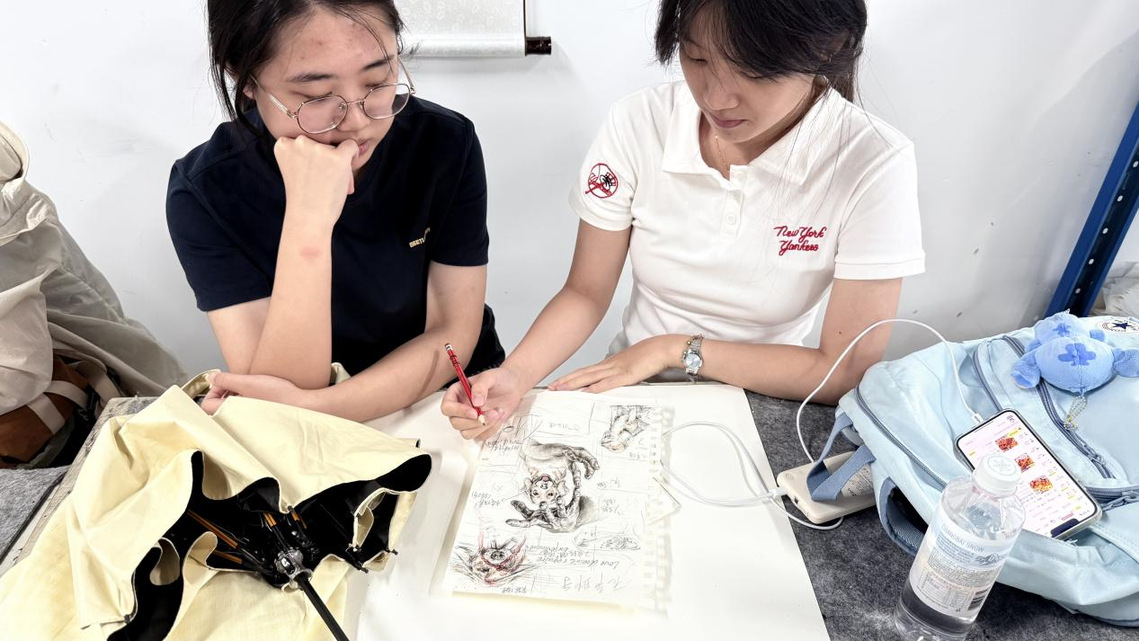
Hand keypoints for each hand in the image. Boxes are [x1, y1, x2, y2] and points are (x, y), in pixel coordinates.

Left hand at [200, 371, 319, 413]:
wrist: (302, 406)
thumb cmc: (279, 397)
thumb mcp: (249, 382)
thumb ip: (227, 380)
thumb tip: (212, 378)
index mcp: (231, 413)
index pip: (207, 404)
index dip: (214, 389)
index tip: (224, 382)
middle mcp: (237, 422)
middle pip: (218, 407)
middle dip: (226, 392)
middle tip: (238, 385)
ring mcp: (247, 423)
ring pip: (232, 409)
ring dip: (237, 397)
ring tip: (251, 389)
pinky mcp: (257, 422)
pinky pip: (244, 413)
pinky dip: (247, 403)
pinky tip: (260, 395)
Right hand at [274, 135, 359, 228]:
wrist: (309, 217)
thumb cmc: (304, 196)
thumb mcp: (295, 167)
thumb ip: (304, 151)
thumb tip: (338, 140)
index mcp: (283, 144)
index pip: (303, 140)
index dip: (310, 156)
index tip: (308, 172)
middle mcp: (299, 142)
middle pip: (320, 142)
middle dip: (324, 157)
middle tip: (321, 179)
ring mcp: (319, 148)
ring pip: (335, 146)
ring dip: (336, 161)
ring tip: (329, 182)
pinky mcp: (338, 157)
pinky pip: (351, 146)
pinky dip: (353, 155)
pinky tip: (345, 170)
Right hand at [440, 366, 528, 440]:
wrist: (513, 386)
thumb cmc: (499, 379)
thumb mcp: (489, 377)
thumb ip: (480, 387)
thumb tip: (476, 402)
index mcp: (456, 394)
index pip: (447, 407)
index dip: (458, 411)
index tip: (474, 412)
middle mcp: (460, 408)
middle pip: (456, 423)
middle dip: (474, 421)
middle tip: (492, 413)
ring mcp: (469, 420)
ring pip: (467, 433)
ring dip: (484, 426)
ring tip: (497, 412)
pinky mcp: (480, 428)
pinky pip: (481, 436)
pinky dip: (491, 429)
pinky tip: (499, 416)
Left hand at [548, 335, 680, 393]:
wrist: (663, 348)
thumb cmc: (649, 356)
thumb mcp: (630, 366)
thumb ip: (620, 373)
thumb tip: (612, 381)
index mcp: (610, 363)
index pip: (585, 371)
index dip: (571, 377)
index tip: (558, 382)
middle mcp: (609, 365)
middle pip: (582, 374)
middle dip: (565, 381)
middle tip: (550, 387)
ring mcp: (616, 369)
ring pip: (590, 377)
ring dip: (573, 384)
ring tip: (559, 389)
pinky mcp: (627, 375)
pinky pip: (608, 383)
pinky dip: (595, 388)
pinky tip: (585, 392)